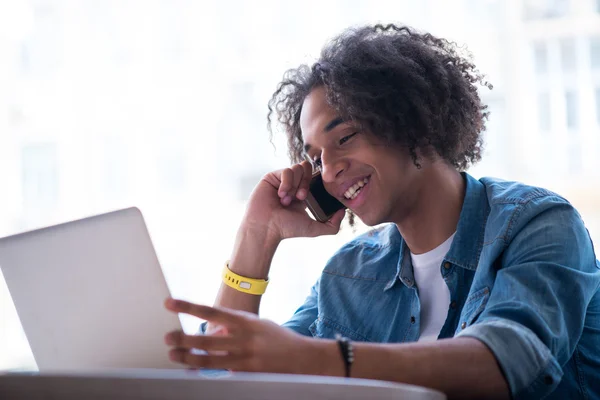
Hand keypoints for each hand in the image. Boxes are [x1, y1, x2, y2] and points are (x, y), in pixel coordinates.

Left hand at [164, 298, 323, 373]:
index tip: (169, 303)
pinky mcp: (246, 375)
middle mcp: (243, 339)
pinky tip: (192, 371)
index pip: (210, 312)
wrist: (303, 358)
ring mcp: (244, 359)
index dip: (188, 307)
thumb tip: (209, 331)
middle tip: (167, 338)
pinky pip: (220, 374)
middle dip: (182, 339)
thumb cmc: (276, 339)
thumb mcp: (256, 324)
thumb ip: (233, 326)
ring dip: (188, 358)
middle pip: (205, 340)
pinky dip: (204, 372)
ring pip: (208, 361)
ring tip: (174, 355)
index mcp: (244, 321)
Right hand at [243, 161, 344, 241]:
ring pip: (298, 168)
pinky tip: (281, 195)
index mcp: (303, 193)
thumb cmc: (287, 229)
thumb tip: (342, 212)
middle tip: (302, 197)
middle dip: (306, 182)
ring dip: (295, 185)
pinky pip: (287, 170)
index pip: (315, 177)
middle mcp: (293, 185)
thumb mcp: (314, 229)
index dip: (317, 182)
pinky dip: (287, 183)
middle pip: (308, 168)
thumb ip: (332, 225)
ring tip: (288, 200)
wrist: (267, 227)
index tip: (313, 196)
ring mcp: (282, 180)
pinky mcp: (272, 177)